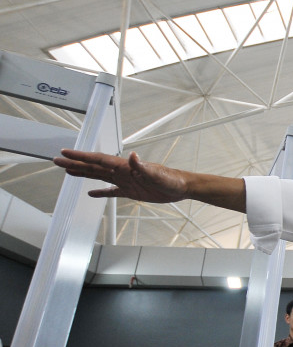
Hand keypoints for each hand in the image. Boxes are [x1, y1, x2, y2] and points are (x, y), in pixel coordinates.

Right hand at [54, 150, 189, 202]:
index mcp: (125, 166)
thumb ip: (143, 166)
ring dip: (83, 174)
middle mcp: (122, 171)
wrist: (181, 187)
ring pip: (99, 177)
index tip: (66, 153)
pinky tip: (90, 193)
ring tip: (67, 171)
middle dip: (75, 163)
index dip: (81, 156)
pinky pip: (111, 191)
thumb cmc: (171, 179)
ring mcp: (125, 181)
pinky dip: (100, 192)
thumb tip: (133, 156)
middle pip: (93, 166)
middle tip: (57, 160)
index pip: (99, 160)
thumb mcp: (156, 174)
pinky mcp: (131, 191)